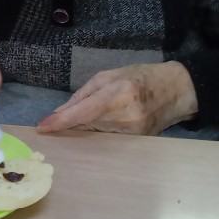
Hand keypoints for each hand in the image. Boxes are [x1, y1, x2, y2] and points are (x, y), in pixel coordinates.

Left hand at [37, 62, 197, 135]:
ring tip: (95, 115)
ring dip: (86, 127)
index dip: (61, 122)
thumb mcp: (109, 75)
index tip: (42, 128)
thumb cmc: (140, 77)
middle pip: (87, 126)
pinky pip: (109, 139)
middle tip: (59, 120)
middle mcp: (126, 116)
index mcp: (118, 93)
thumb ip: (83, 94)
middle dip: (71, 122)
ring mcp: (134, 132)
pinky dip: (100, 132)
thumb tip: (59, 112)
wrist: (176, 90)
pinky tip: (104, 123)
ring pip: (96, 134)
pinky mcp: (138, 142)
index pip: (83, 113)